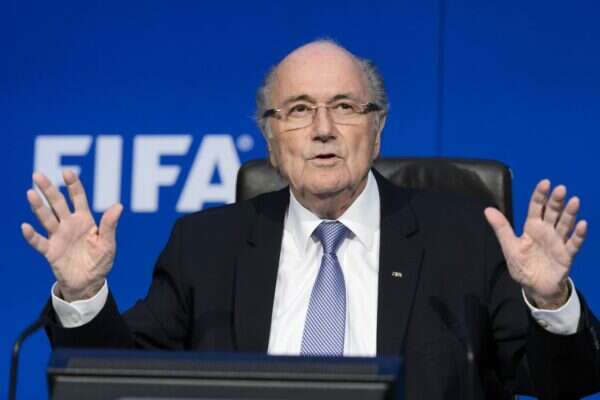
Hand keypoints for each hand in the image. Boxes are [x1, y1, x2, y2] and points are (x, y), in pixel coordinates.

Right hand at [21, 170, 122, 301]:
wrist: (89, 283)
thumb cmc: (100, 261)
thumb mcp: (108, 243)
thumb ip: (110, 225)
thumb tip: (118, 205)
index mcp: (84, 220)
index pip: (78, 198)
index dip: (73, 185)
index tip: (67, 172)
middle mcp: (69, 225)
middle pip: (57, 204)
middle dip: (48, 189)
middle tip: (38, 175)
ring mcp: (58, 237)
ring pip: (46, 218)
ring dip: (38, 207)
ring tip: (30, 193)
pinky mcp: (50, 251)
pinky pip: (39, 242)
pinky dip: (31, 235)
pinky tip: (25, 227)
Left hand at [484, 179, 586, 308]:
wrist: (534, 287)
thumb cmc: (522, 265)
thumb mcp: (509, 246)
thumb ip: (501, 228)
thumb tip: (487, 210)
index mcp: (532, 228)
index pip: (536, 208)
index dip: (540, 196)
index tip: (545, 183)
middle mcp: (547, 231)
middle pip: (552, 213)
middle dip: (556, 201)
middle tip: (560, 189)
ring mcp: (558, 242)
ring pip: (565, 224)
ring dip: (570, 213)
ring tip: (574, 201)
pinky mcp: (567, 255)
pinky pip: (574, 243)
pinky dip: (578, 235)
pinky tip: (582, 224)